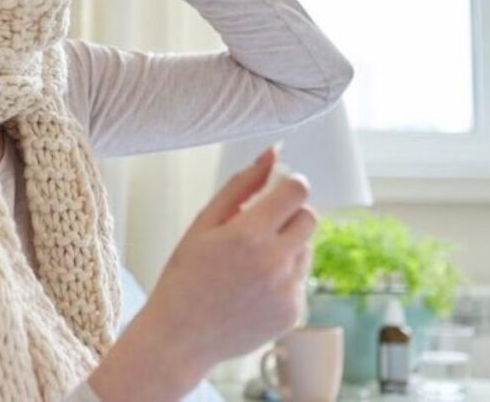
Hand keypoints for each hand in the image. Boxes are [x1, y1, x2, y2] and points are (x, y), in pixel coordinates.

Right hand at [141, 145, 316, 369]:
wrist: (180, 336)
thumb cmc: (185, 275)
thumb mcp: (203, 223)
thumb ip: (241, 185)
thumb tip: (273, 153)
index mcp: (249, 234)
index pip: (296, 191)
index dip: (288, 185)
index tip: (276, 191)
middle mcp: (275, 262)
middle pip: (309, 218)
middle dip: (289, 215)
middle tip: (259, 227)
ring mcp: (288, 290)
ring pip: (305, 250)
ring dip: (286, 248)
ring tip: (248, 265)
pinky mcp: (294, 313)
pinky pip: (300, 281)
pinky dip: (282, 279)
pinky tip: (251, 290)